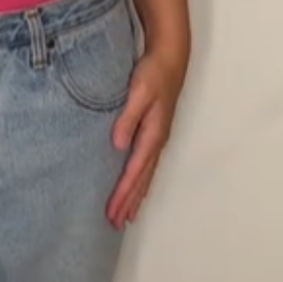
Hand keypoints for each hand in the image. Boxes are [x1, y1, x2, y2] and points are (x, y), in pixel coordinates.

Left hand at [107, 46, 186, 229]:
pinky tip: (137, 188)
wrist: (170, 58)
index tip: (112, 213)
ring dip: (136, 196)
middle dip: (129, 202)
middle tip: (115, 224)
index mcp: (153, 134)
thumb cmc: (153, 73)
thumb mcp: (139, 91)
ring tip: (126, 216)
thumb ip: (128, 117)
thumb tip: (117, 144)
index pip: (135, 171)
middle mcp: (157, 141)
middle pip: (142, 179)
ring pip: (146, 175)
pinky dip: (141, 181)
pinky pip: (147, 165)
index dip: (123, 194)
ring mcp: (158, 138)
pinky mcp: (155, 132)